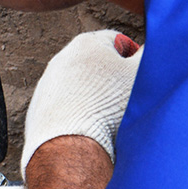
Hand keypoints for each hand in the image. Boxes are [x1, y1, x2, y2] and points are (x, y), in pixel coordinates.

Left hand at [20, 30, 141, 175]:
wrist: (69, 147)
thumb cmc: (108, 108)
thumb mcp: (140, 74)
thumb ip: (149, 55)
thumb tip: (149, 50)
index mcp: (86, 43)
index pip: (119, 41)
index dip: (134, 60)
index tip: (138, 79)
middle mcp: (61, 59)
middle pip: (98, 66)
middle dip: (113, 81)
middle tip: (125, 101)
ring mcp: (47, 85)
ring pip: (81, 89)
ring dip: (94, 99)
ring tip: (105, 120)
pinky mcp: (38, 110)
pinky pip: (66, 109)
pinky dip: (77, 116)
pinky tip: (86, 130)